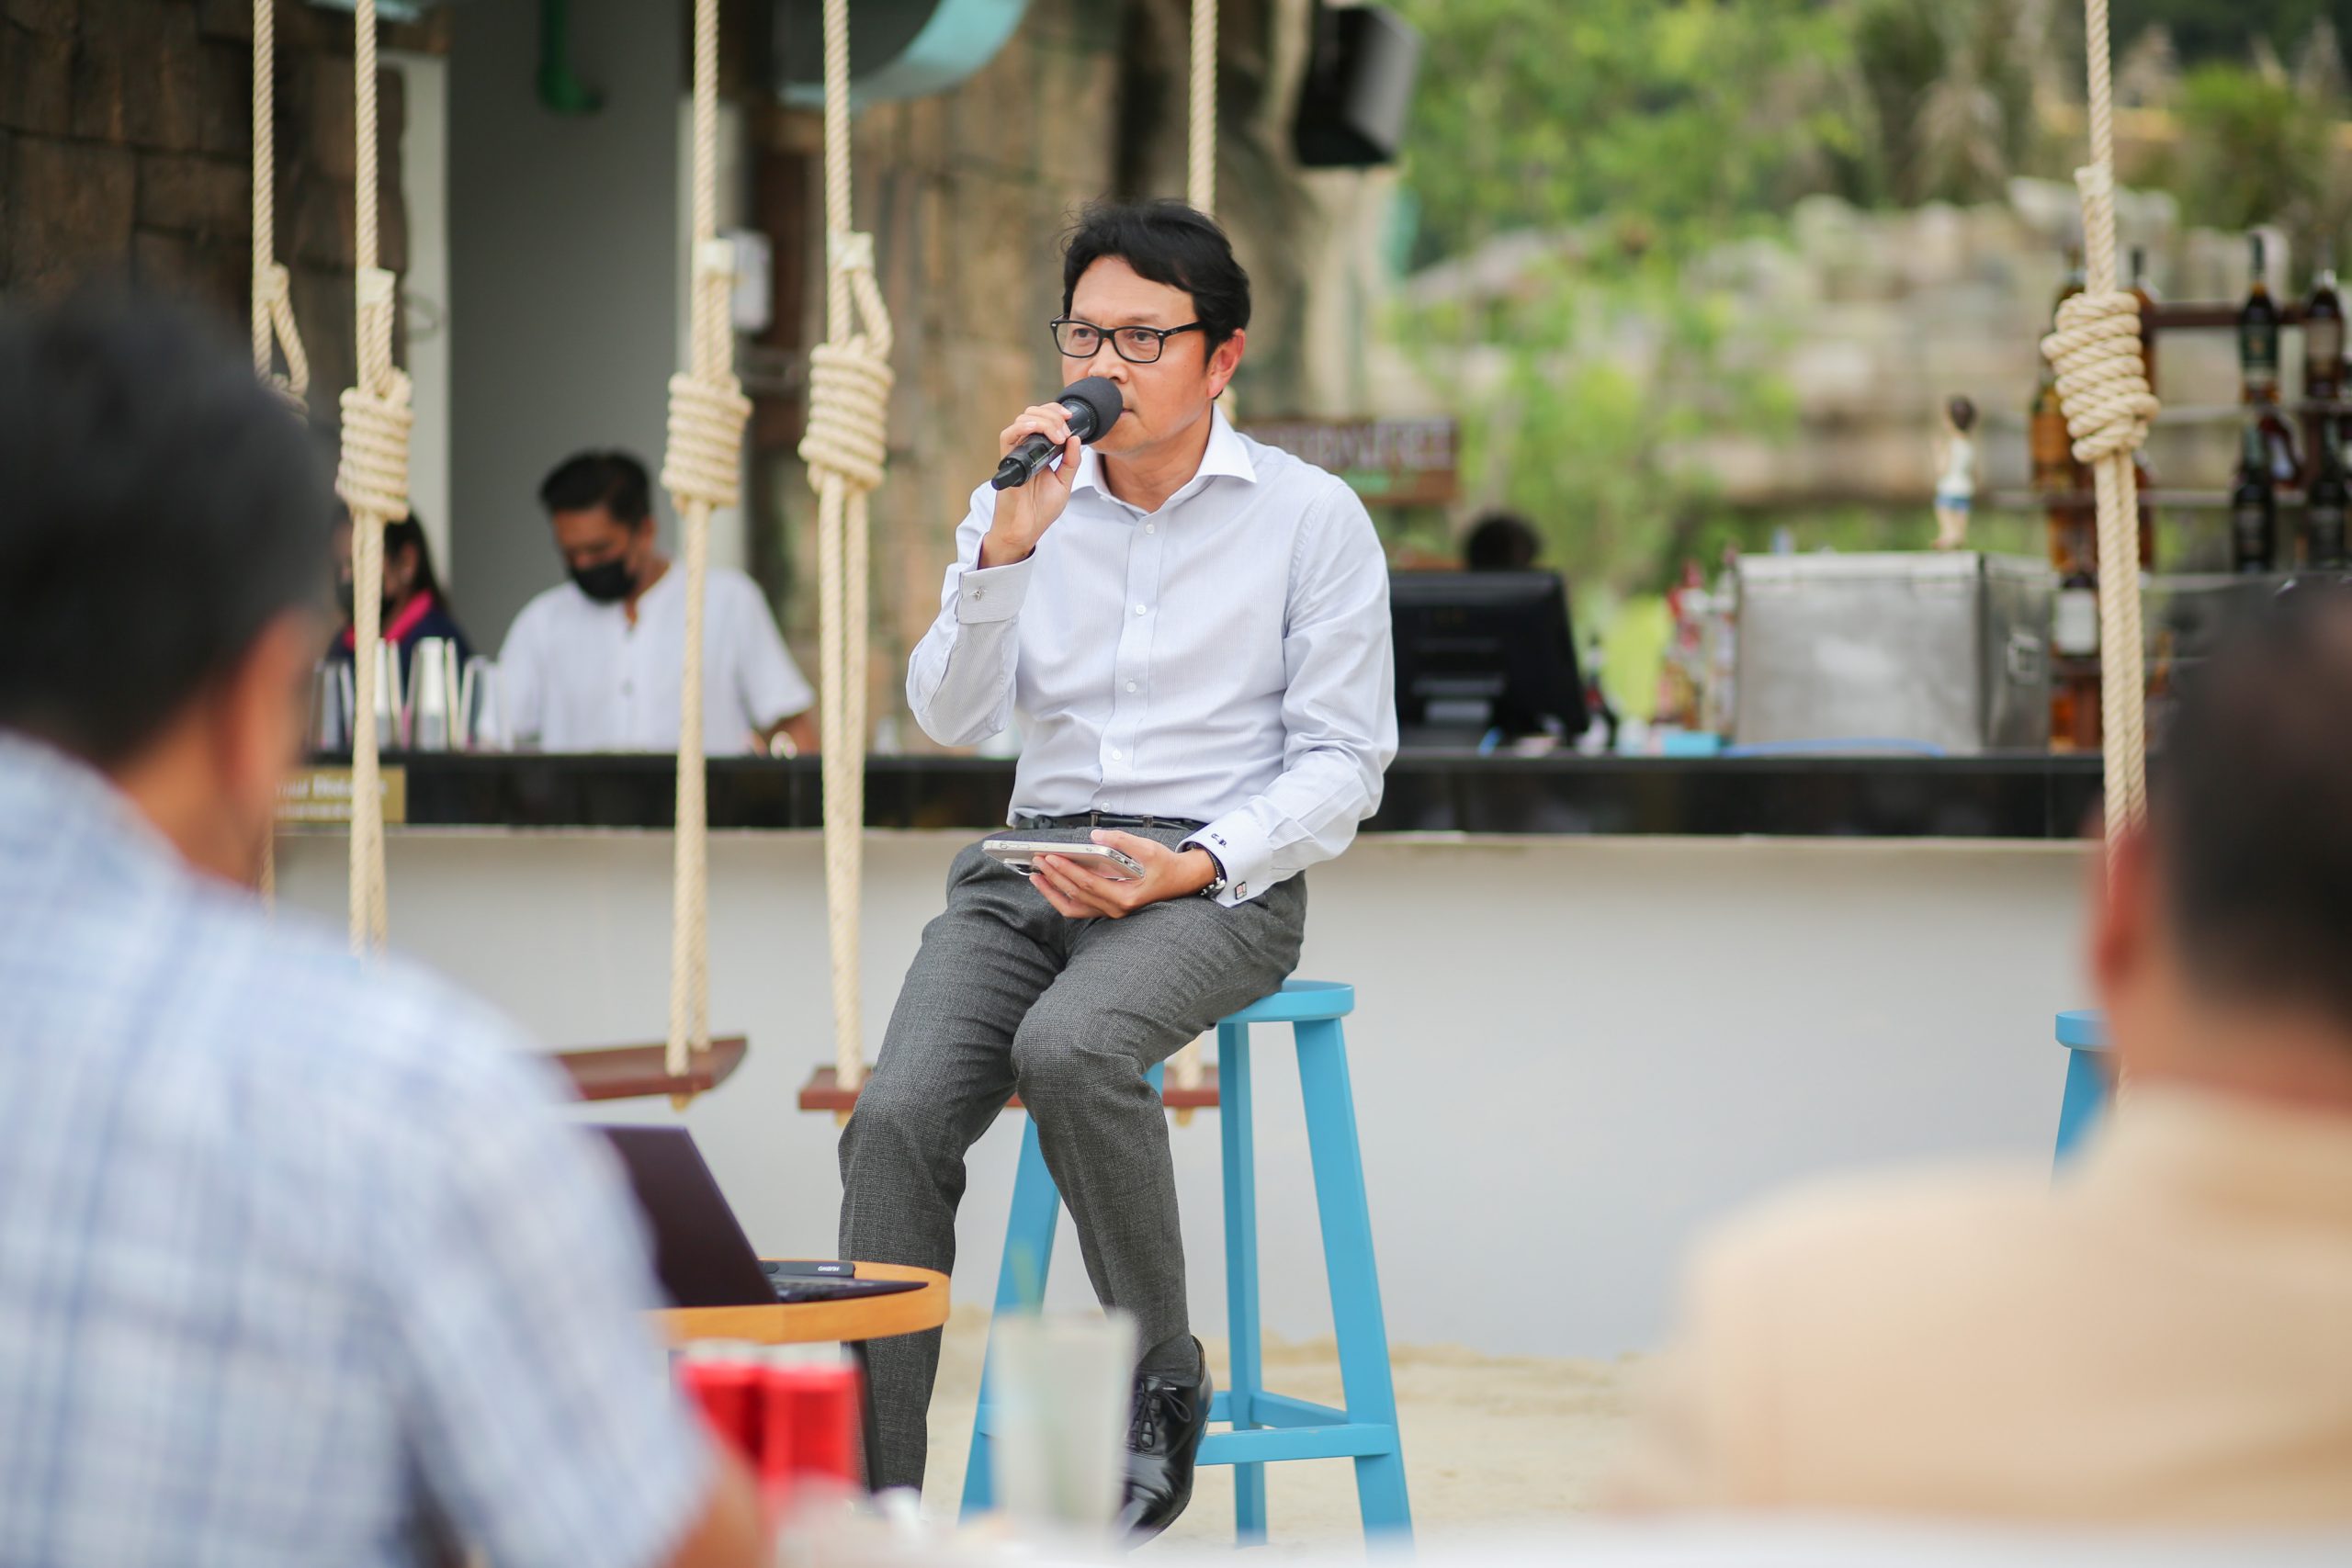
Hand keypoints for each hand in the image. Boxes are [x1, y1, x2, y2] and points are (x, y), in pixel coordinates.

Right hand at [978, 404, 1084, 567]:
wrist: (1026, 529)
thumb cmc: (1041, 510)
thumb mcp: (1064, 483)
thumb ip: (1071, 461)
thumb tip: (1076, 438)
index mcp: (1040, 451)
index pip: (1044, 419)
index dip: (1056, 412)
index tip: (1071, 418)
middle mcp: (1027, 449)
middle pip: (1033, 414)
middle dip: (1053, 415)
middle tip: (1065, 432)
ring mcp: (1016, 454)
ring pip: (1022, 420)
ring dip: (1043, 421)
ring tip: (1058, 436)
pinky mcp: (1007, 462)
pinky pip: (1007, 436)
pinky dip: (1022, 427)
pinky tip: (1036, 429)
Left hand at [1028, 830, 1216, 918]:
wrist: (1180, 881)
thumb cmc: (1165, 866)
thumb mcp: (1147, 848)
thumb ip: (1120, 841)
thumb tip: (1094, 837)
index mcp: (1126, 897)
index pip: (1088, 884)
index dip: (1067, 870)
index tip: (1051, 857)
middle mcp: (1116, 909)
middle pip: (1076, 895)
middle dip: (1054, 876)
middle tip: (1038, 860)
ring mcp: (1110, 912)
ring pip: (1073, 907)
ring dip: (1052, 891)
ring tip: (1036, 875)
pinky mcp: (1106, 909)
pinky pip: (1078, 908)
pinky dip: (1061, 897)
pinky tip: (1050, 884)